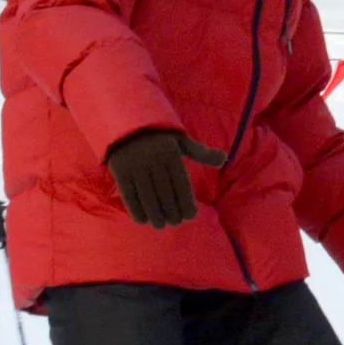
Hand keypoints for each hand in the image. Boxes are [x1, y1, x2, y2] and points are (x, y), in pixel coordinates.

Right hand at [103, 129, 226, 228]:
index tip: (190, 216)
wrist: (125, 120)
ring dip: (155, 215)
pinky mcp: (119, 170)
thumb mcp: (180, 139)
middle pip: (165, 193)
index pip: (181, 184)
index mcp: (170, 153)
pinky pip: (129, 195)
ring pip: (148, 197)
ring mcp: (135, 165)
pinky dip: (136, 210)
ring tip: (160, 225)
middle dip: (171, 212)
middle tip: (174, 223)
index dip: (186, 203)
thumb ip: (200, 152)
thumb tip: (224, 159)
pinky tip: (143, 220)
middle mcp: (153, 159)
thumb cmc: (158, 135)